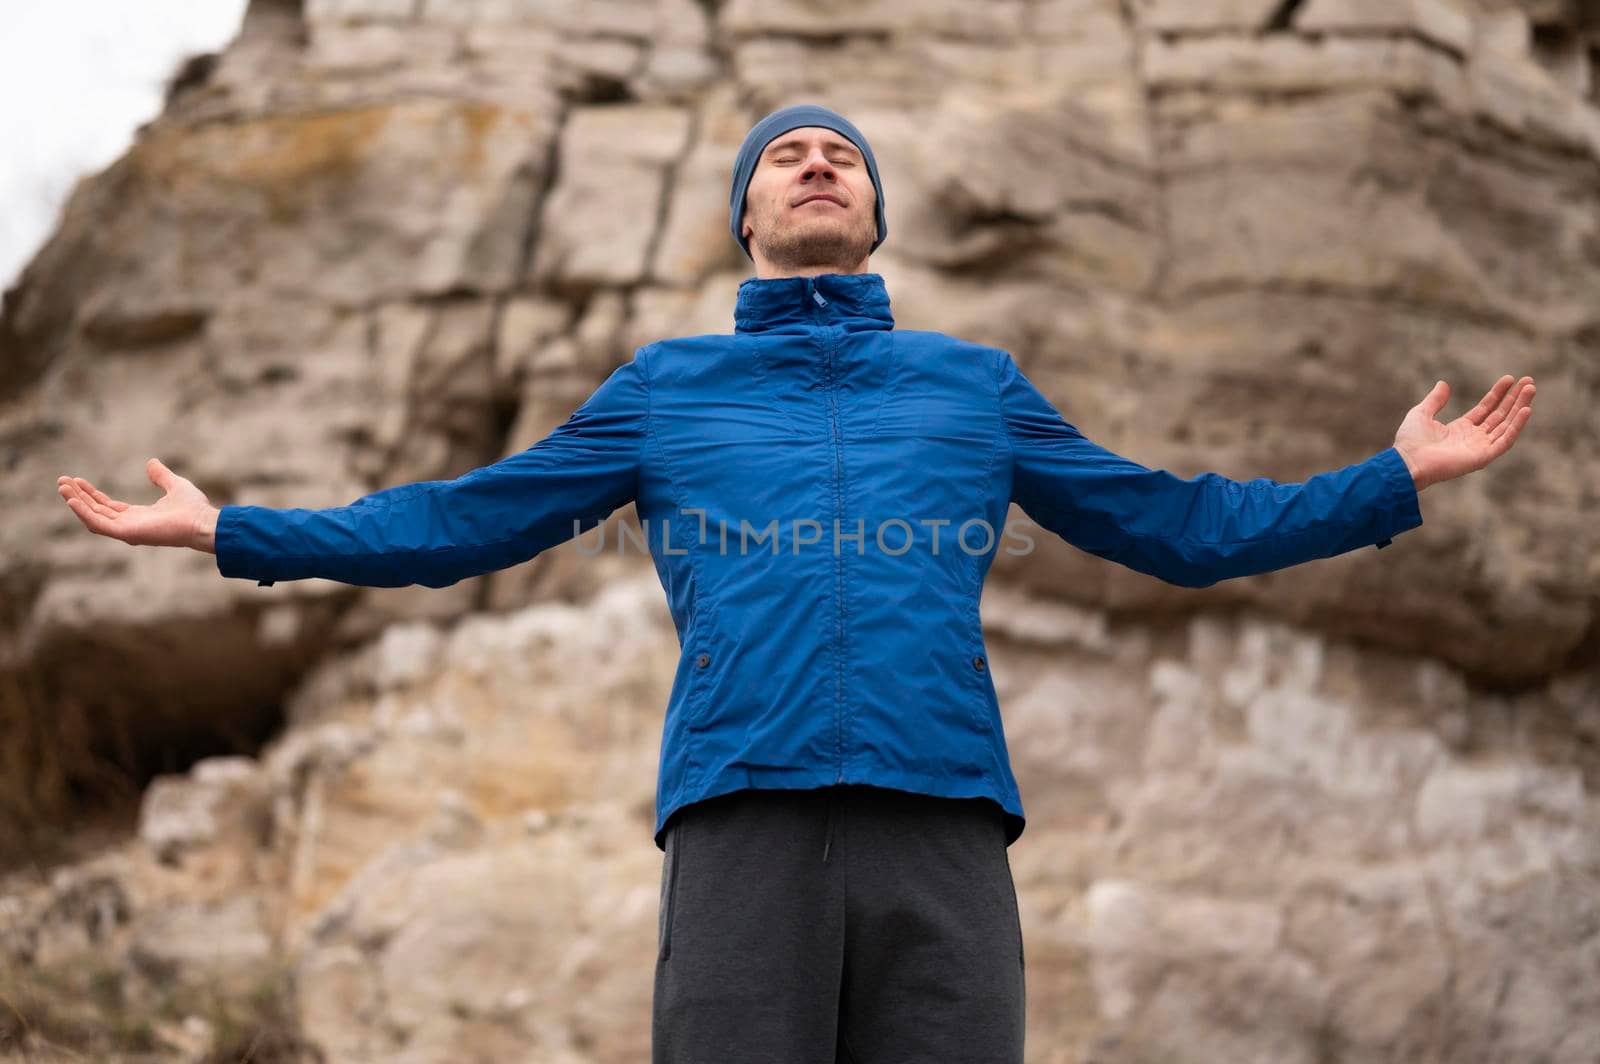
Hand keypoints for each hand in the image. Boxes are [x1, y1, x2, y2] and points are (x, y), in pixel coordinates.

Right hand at [57, 458, 220, 553]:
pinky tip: (72, 500)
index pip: (107, 506)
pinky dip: (84, 513)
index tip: (76, 480)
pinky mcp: (128, 533)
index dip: (91, 494)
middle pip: (97, 510)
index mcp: (138, 516)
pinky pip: (99, 525)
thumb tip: (151, 462)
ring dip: (77, 503)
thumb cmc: (193, 508)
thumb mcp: (174, 485)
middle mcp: (130, 524)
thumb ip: (161, 476)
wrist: (203, 521)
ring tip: (62, 487)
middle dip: (78, 496)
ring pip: (94, 517)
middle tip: (62, 482)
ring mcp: (128, 530)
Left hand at [1392, 375, 1534, 491]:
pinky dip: (1516, 426)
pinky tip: (1526, 410)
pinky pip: (1505, 440)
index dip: (1498, 393)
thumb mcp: (1421, 413)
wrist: (1408, 461)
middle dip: (1515, 398)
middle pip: (1500, 415)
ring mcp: (1479, 448)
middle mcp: (1473, 438)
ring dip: (1520, 407)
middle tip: (1529, 381)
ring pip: (1506, 425)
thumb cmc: (1410, 441)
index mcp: (1460, 429)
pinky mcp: (1483, 457)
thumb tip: (1443, 383)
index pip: (1486, 408)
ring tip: (1531, 389)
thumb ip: (1434, 400)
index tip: (1510, 378)